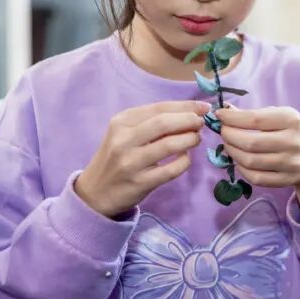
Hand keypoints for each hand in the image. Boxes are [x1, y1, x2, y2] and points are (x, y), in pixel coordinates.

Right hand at [76, 101, 208, 217]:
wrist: (95, 193)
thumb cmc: (115, 158)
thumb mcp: (124, 134)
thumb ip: (150, 123)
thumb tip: (189, 112)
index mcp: (121, 122)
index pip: (159, 108)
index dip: (186, 106)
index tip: (204, 107)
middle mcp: (124, 140)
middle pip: (164, 123)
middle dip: (189, 120)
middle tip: (201, 123)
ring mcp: (131, 162)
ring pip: (170, 145)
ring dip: (190, 139)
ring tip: (196, 139)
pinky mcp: (140, 182)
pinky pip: (171, 170)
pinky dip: (184, 161)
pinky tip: (185, 158)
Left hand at [215, 105, 299, 222]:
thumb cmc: (293, 131)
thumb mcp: (280, 115)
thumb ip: (254, 114)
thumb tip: (225, 111)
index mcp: (291, 120)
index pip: (254, 119)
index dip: (232, 118)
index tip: (219, 115)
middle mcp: (292, 142)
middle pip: (250, 143)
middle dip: (229, 136)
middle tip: (222, 131)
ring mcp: (290, 164)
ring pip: (250, 162)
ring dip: (232, 152)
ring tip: (228, 144)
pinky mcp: (286, 180)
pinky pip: (256, 178)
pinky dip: (241, 168)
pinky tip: (238, 159)